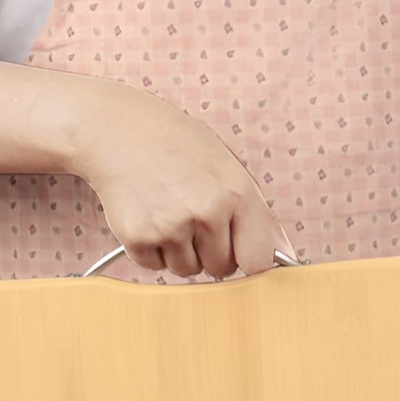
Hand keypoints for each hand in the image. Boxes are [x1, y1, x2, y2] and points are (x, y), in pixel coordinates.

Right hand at [69, 77, 295, 278]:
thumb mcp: (226, 166)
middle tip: (193, 217)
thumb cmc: (175, 144)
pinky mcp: (138, 238)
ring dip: (180, 252)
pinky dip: (152, 249)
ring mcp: (170, 227)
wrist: (115, 130)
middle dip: (211, 252)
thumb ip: (257, 214)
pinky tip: (149, 214)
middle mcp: (206, 212)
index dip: (249, 260)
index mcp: (236, 192)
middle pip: (221, 269)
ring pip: (187, 271)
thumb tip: (284, 254)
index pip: (258, 259)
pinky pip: (155, 266)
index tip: (241, 255)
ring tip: (169, 212)